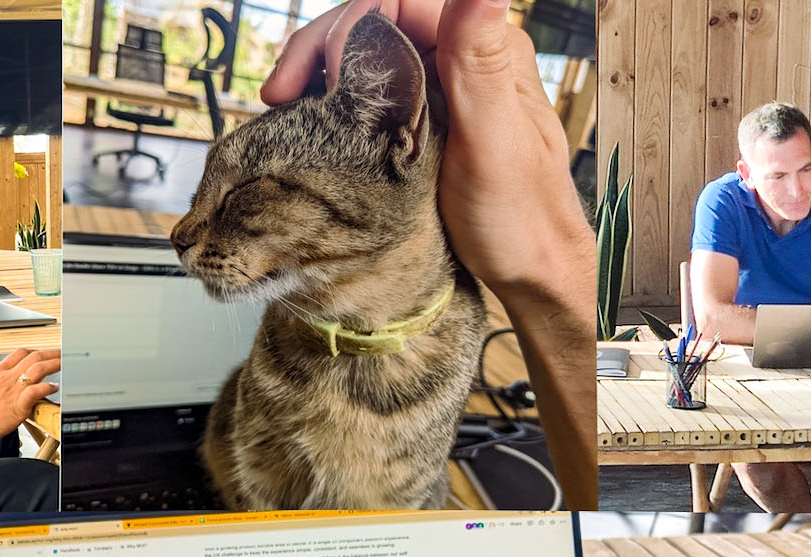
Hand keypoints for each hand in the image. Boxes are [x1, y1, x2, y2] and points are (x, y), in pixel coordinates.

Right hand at [0, 349, 59, 452]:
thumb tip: (6, 392)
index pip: (20, 353)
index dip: (36, 351)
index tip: (45, 354)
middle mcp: (6, 378)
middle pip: (33, 356)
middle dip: (51, 353)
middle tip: (63, 353)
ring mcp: (12, 391)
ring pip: (37, 368)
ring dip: (54, 364)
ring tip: (66, 364)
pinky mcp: (16, 407)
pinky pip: (35, 391)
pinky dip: (47, 387)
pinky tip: (55, 388)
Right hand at [262, 0, 591, 302]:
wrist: (531, 276)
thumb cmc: (520, 219)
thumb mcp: (494, 140)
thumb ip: (479, 58)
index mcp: (484, 47)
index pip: (398, 0)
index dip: (346, 25)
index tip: (314, 75)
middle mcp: (465, 58)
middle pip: (378, 23)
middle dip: (322, 49)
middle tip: (280, 95)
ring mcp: (444, 91)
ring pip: (371, 58)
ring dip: (323, 76)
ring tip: (287, 109)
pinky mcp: (428, 125)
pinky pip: (375, 95)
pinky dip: (338, 105)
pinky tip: (316, 127)